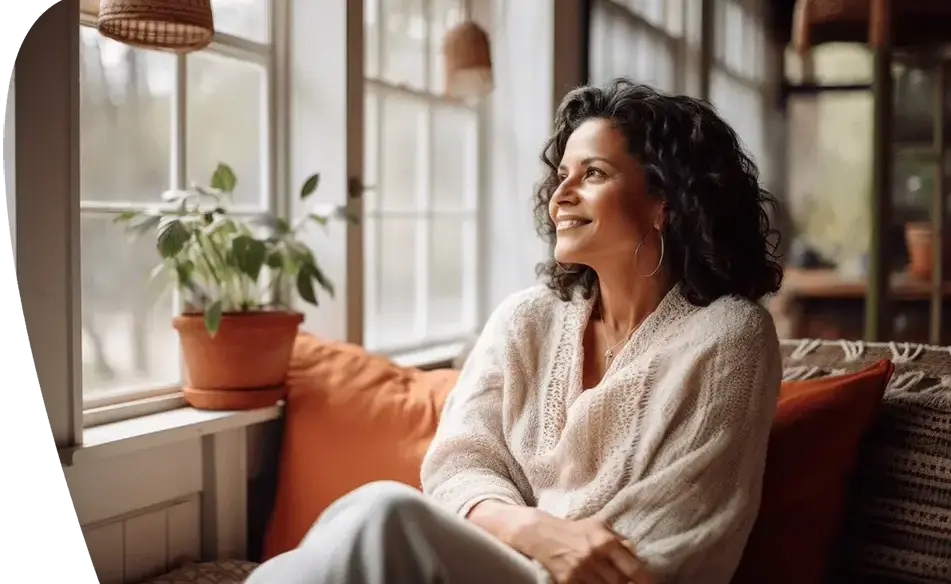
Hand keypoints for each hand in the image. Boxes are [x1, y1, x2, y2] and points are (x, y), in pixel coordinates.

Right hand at [509, 510, 652, 583]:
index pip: (633, 568)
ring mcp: (580, 571)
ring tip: (608, 580)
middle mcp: (594, 556)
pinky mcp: (567, 581)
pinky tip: (595, 582)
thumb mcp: (599, 527)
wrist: (542, 534)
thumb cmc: (575, 530)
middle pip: (620, 583)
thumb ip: (619, 540)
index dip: (645, 580)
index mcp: (605, 541)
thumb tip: (638, 555)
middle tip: (624, 580)